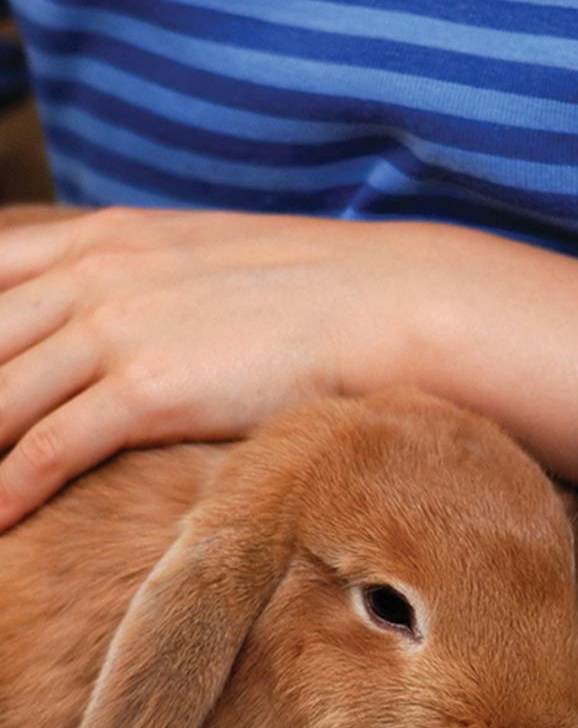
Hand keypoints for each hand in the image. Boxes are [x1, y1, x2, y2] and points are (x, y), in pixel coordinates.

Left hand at [0, 204, 577, 529]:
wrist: (390, 303)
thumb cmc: (319, 293)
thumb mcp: (216, 265)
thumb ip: (155, 285)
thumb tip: (144, 326)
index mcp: (106, 240)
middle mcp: (95, 276)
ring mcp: (118, 329)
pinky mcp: (152, 387)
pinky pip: (51, 445)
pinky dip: (10, 487)